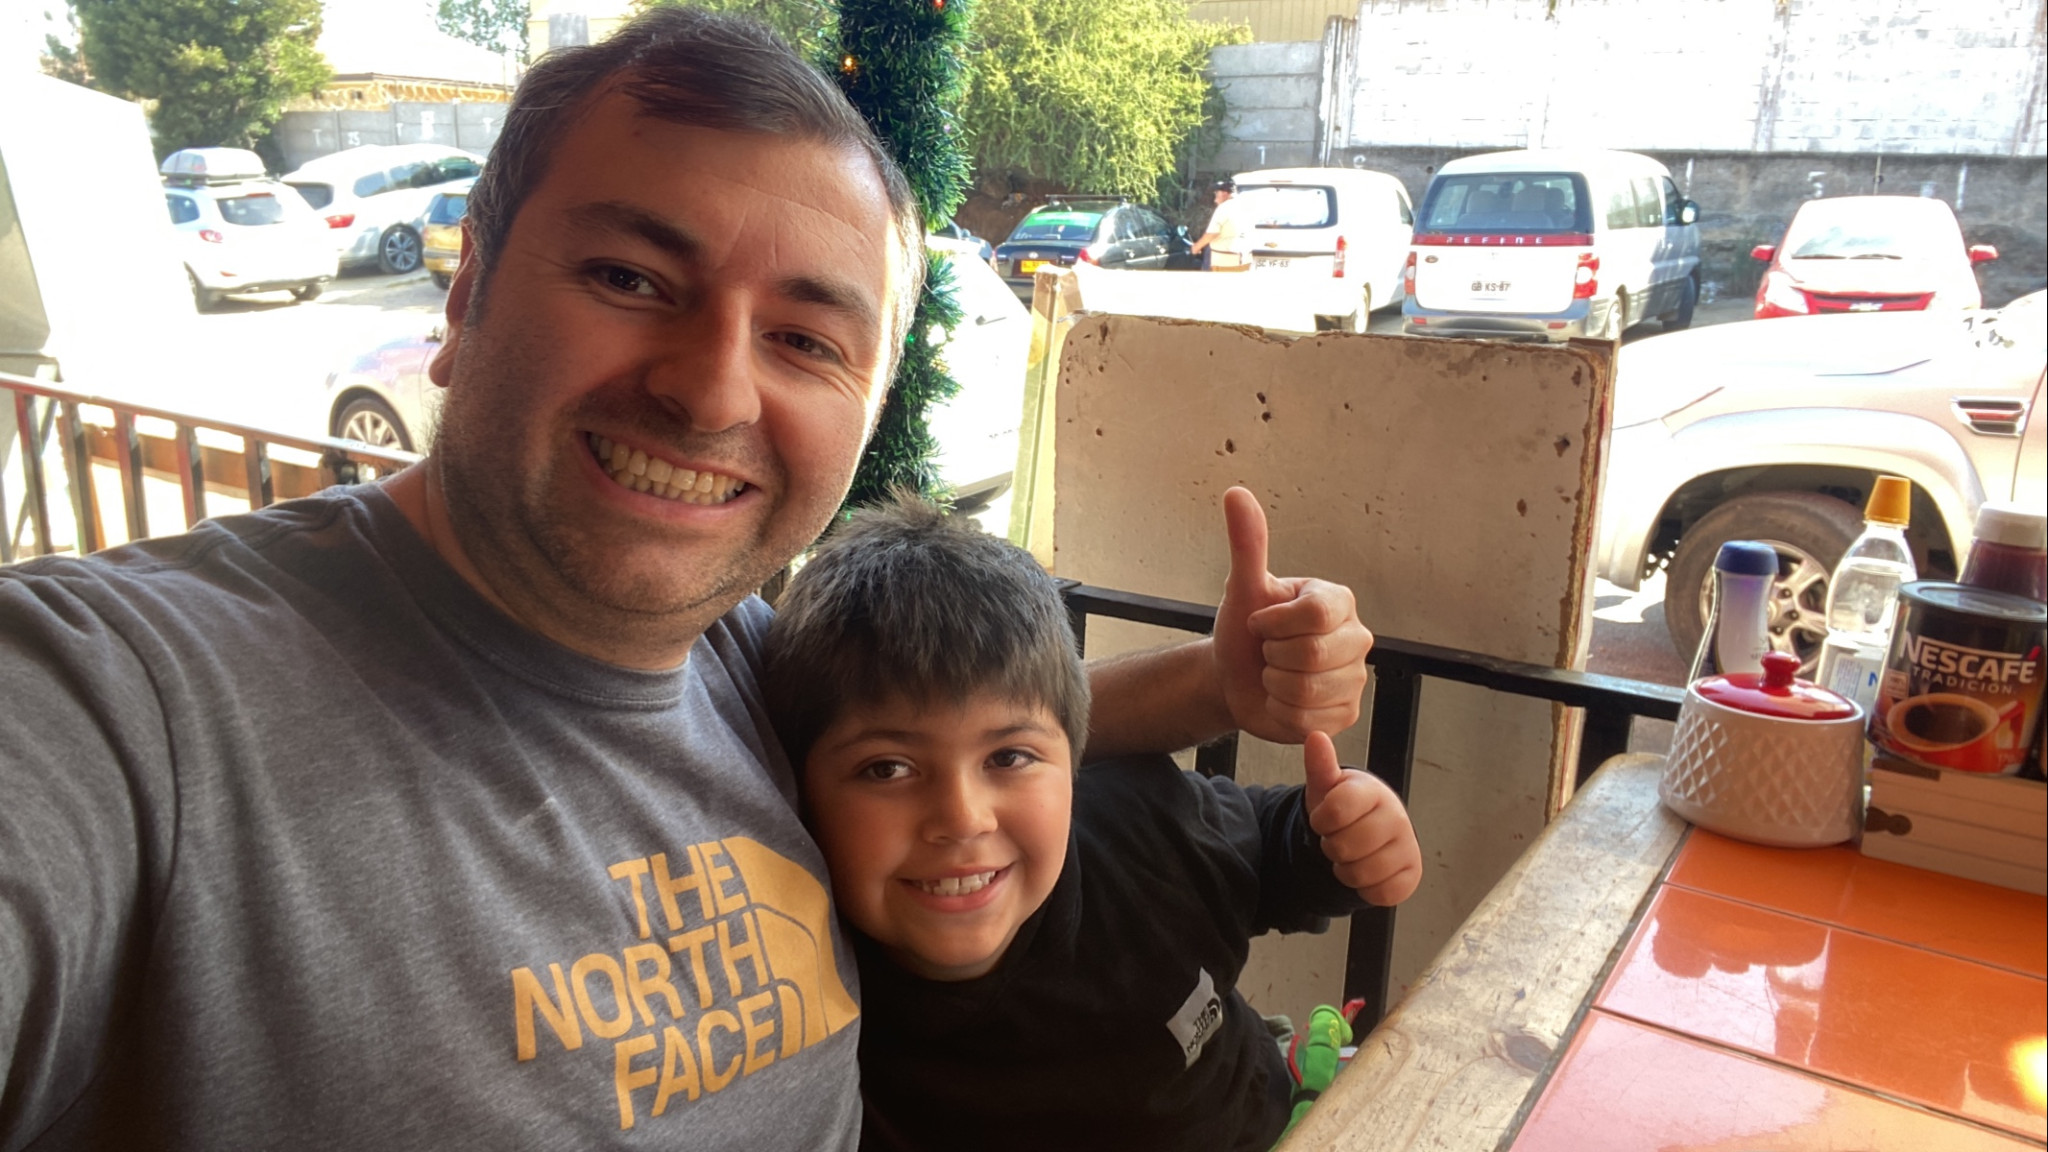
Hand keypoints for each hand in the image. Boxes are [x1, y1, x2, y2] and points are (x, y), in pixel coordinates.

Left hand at [1211, 487, 1371, 742]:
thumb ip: (1247, 543)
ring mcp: (1355, 679)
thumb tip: (1236, 493)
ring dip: (1273, 685)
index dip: (1274, 624)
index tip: (1258, 623)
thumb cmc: (1244, 631)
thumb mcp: (1242, 588)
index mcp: (1337, 601)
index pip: (1314, 615)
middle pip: (1312, 656)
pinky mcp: (1346, 714)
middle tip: (1266, 651)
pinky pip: (1309, 720)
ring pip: (1308, 690)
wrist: (1235, 677)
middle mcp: (1356, 638)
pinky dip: (1281, 712)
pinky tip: (1281, 699)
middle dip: (1271, 656)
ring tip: (1273, 674)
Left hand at [1303, 733, 1420, 906]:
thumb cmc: (1345, 809)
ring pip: (1360, 873)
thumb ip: (1320, 765)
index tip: (1326, 817)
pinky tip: (1368, 871)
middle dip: (1332, 847)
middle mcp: (1397, 817)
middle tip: (1340, 838)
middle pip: (1344, 847)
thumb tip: (1315, 737)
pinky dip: (1366, 889)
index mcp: (1374, 792)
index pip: (1335, 810)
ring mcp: (1408, 847)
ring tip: (1352, 855)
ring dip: (1346, 870)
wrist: (1367, 831)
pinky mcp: (1412, 875)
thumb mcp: (1327, 787)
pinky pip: (1379, 893)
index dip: (1321, 820)